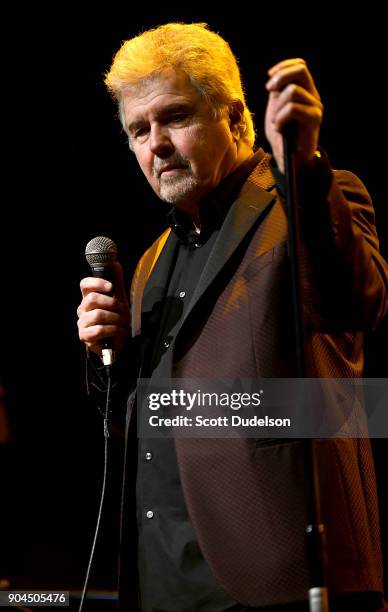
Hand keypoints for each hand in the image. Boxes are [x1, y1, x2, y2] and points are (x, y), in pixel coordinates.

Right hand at [77, 262, 130, 356]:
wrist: (116, 342)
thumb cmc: (115, 319)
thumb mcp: (119, 299)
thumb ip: (117, 282)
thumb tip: (115, 263)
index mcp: (89, 297)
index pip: (85, 284)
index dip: (97, 283)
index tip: (110, 287)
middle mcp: (82, 309)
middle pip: (92, 298)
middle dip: (112, 303)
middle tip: (122, 310)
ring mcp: (82, 322)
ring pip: (98, 314)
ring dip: (115, 318)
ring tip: (122, 323)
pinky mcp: (85, 336)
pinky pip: (99, 329)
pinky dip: (112, 330)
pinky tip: (117, 332)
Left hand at [264, 58, 322, 172]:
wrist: (290, 159)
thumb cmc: (282, 135)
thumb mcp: (276, 109)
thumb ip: (278, 93)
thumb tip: (275, 78)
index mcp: (305, 92)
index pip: (300, 65)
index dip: (283, 67)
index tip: (269, 77)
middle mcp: (313, 96)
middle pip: (301, 70)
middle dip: (281, 77)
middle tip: (269, 90)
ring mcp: (315, 106)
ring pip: (293, 91)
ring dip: (277, 107)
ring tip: (275, 121)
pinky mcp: (314, 118)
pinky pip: (292, 108)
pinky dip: (280, 118)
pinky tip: (279, 128)